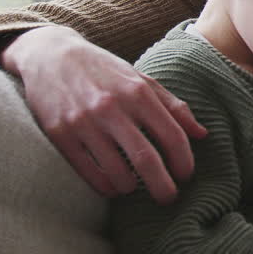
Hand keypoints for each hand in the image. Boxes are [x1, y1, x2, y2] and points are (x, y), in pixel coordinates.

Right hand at [1, 25, 206, 203]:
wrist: (51, 55)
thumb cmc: (104, 70)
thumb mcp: (141, 80)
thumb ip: (173, 107)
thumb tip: (202, 134)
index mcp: (138, 93)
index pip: (172, 135)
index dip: (184, 161)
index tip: (186, 176)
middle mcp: (113, 108)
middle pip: (146, 159)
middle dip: (163, 186)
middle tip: (169, 198)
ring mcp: (84, 122)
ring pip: (116, 171)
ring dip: (131, 187)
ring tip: (136, 188)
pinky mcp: (60, 134)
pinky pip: (88, 172)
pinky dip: (105, 186)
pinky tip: (113, 187)